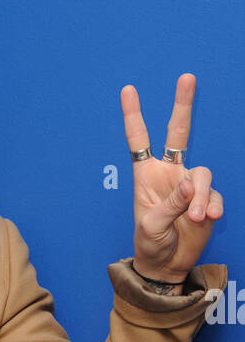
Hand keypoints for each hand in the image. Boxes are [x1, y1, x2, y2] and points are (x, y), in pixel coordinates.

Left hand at [120, 73, 223, 281]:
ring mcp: (189, 185)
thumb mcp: (152, 226)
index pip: (139, 139)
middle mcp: (169, 173)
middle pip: (178, 133)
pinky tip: (206, 219)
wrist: (167, 264)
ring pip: (203, 174)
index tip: (128, 90)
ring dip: (201, 196)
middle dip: (182, 104)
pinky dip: (212, 206)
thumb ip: (170, 205)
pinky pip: (214, 195)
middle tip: (186, 77)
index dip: (133, 115)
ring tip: (196, 218)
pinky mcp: (207, 199)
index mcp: (146, 175)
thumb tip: (190, 185)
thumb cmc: (150, 243)